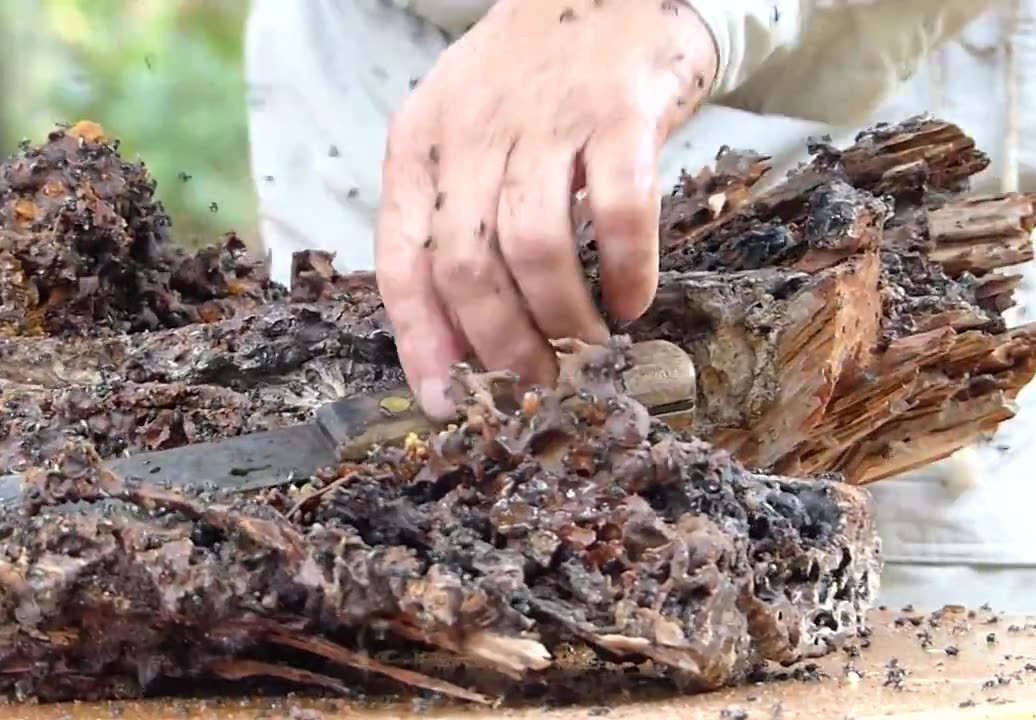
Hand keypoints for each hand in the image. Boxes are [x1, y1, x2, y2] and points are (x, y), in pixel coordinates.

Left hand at [375, 0, 716, 418]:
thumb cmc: (526, 86)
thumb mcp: (462, 141)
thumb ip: (450, 228)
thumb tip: (452, 343)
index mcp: (419, 145)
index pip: (401, 262)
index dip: (420, 343)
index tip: (445, 404)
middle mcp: (471, 132)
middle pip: (466, 267)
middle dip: (502, 345)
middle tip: (538, 381)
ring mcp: (546, 119)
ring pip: (534, 249)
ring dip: (563, 318)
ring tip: (587, 343)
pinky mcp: (620, 111)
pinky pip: (619, 212)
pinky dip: (628, 271)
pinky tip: (633, 299)